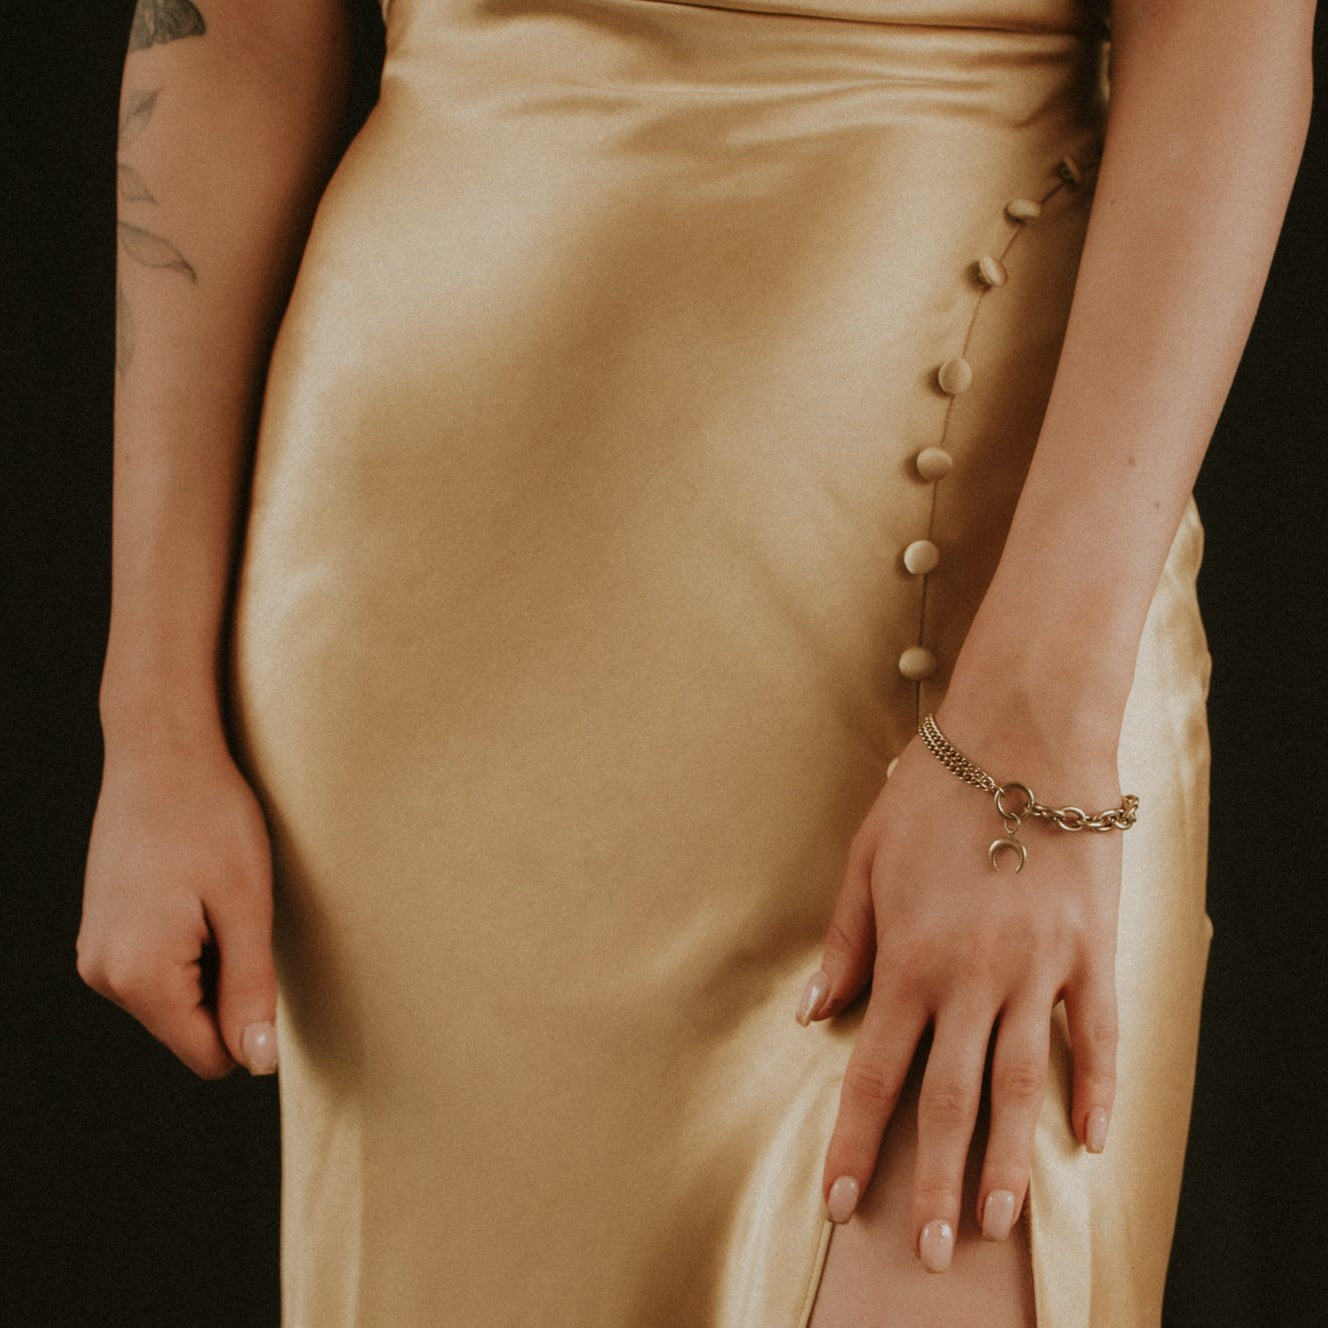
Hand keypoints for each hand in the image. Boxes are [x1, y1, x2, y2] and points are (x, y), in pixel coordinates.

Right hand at [77, 727, 278, 1079]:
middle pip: (190, 1029)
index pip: (208, 1057)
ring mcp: (97, 954)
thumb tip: (257, 1063)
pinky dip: (188, 947)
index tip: (266, 962)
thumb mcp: (247, 908)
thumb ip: (250, 991)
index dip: (252, 1026)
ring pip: (175, 1000)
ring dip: (210, 965)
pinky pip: (156, 970)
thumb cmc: (212, 820)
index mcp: (139, 977)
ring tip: (216, 900)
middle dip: (228, 989)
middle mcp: (104, 976)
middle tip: (239, 917)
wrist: (160, 753)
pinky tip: (196, 894)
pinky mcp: (102, 932)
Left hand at [795, 698, 1122, 1270]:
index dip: (856, 1145)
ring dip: (1010, 1161)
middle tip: (930, 1251)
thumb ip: (844, 942)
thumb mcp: (864, 860)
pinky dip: (1096, 1090)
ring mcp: (1038, 970)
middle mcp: (971, 979)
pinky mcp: (1091, 952)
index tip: (842, 1200)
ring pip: (1021, 1085)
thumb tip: (812, 1013)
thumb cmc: (933, 794)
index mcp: (908, 960)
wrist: (1022, 738)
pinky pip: (1097, 1036)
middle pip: (949, 1100)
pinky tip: (1089, 1139)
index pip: (875, 1075)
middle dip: (932, 1181)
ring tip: (998, 1222)